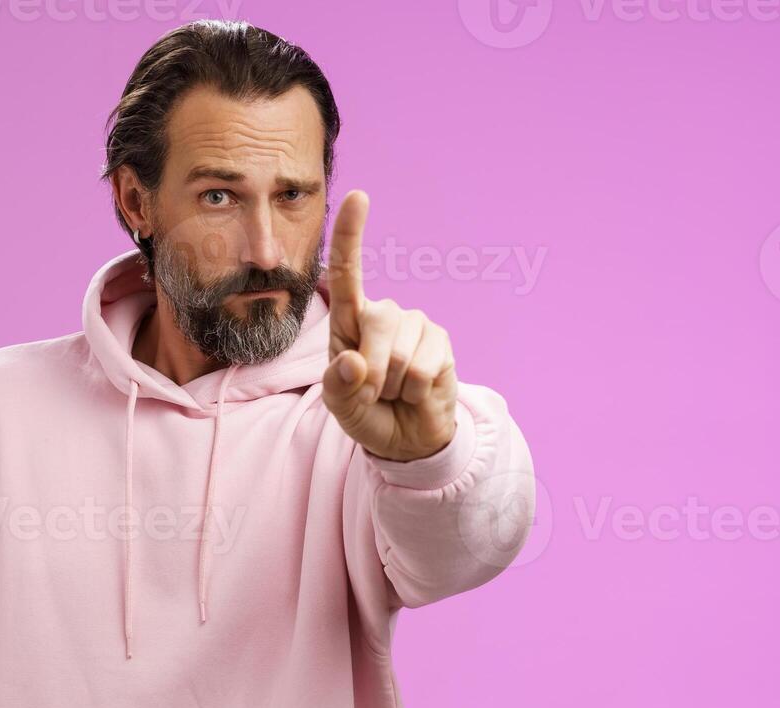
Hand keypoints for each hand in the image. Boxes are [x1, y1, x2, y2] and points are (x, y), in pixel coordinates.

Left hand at [321, 190, 458, 461]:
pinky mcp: (441, 343)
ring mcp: (416, 326)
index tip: (359, 196)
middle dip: (372, 370)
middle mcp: (384, 314)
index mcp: (350, 320)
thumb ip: (339, 386)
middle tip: (374, 392)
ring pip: (400, 353)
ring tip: (396, 391)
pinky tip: (416, 392)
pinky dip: (415, 392)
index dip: (352, 234)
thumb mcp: (341, 406)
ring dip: (393, 386)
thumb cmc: (366, 412)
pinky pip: (423, 369)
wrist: (405, 438)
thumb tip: (355, 362)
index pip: (348, 272)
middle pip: (376, 322)